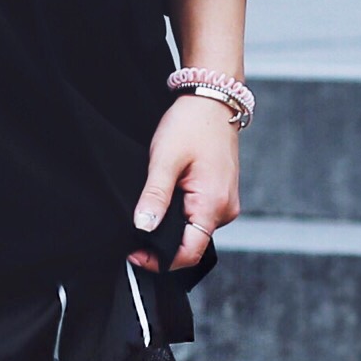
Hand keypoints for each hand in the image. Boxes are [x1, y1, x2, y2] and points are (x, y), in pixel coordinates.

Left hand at [132, 94, 241, 269]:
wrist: (213, 100)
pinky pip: (199, 216)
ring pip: (194, 231)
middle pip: (191, 244)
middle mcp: (225, 210)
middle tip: (134, 233)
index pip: (189, 253)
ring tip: (149, 211)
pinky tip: (166, 200)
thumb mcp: (165, 159)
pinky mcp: (221, 195)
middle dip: (162, 244)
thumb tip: (143, 228)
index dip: (160, 259)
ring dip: (171, 228)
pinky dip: (181, 215)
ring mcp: (225, 203)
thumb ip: (155, 196)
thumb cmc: (191, 125)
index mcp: (213, 205)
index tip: (134, 254)